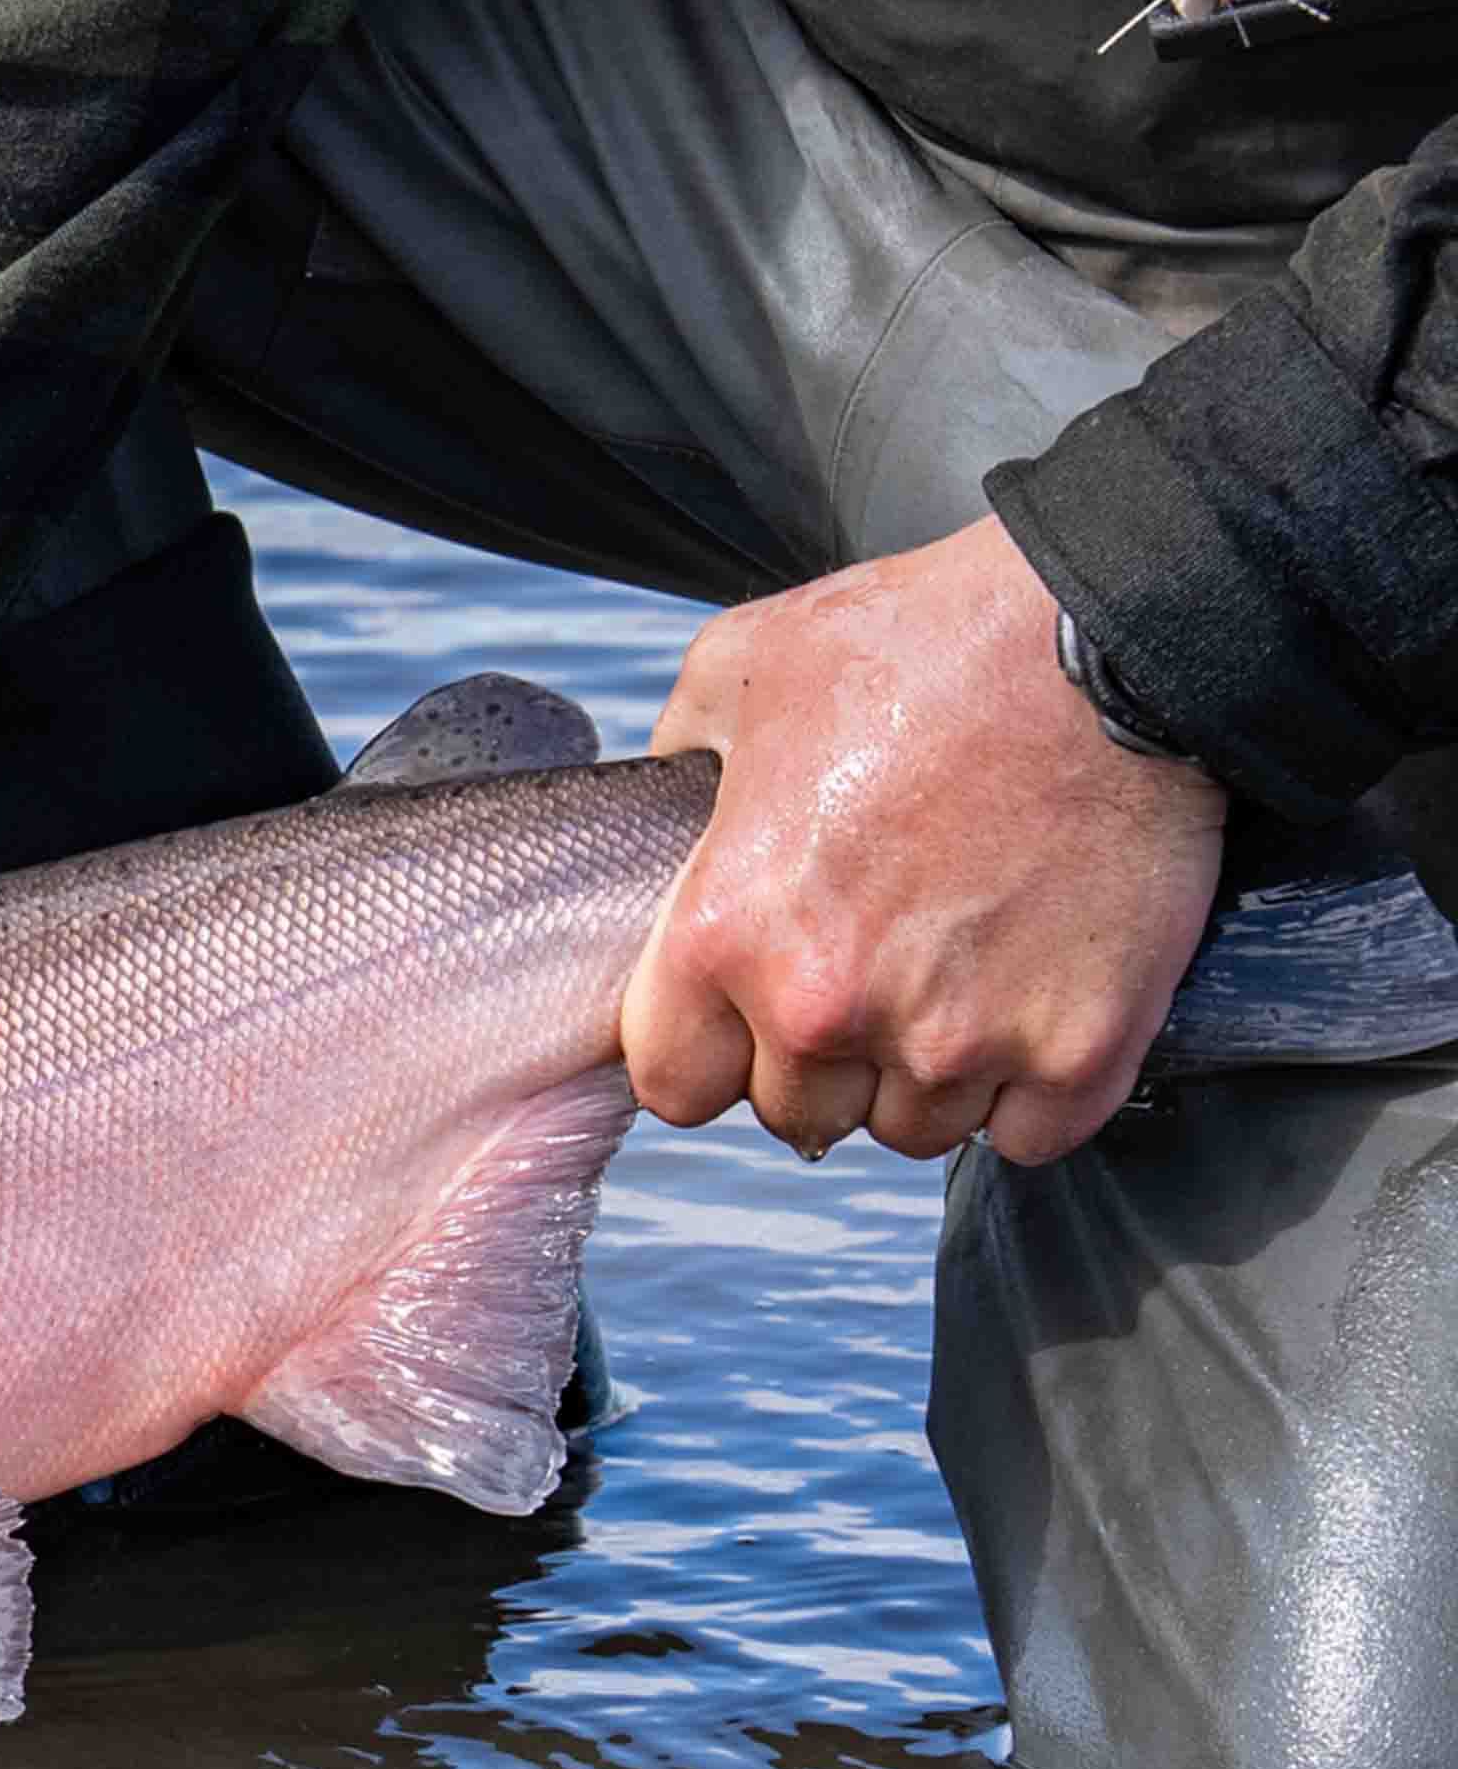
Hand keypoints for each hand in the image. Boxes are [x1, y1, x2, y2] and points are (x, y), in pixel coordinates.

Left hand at [630, 515, 1225, 1165]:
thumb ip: (680, 766)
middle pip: (797, 1116)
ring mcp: (960, 1038)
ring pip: (913, 1129)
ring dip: (926, 1075)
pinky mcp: (1081, 1048)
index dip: (709, 1054)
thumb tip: (660, 823)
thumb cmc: (922, 641)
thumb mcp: (740, 671)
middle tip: (871, 973)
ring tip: (958, 973)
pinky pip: (1029, 1135)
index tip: (745, 1016)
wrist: (1107, 633)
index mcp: (726, 936)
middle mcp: (829, 1009)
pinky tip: (1033, 1008)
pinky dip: (1031, 1092)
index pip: (676, 1086)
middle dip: (823, 1062)